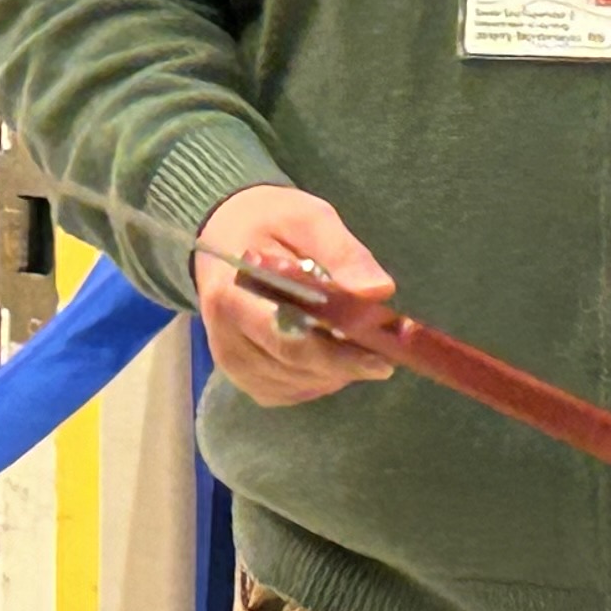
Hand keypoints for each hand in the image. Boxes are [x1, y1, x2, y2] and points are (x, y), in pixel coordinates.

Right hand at [194, 187, 397, 407]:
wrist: (225, 234)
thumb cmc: (270, 223)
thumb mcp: (309, 219)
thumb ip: (343, 254)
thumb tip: (379, 291)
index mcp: (233, 297)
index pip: (290, 341)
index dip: (339, 355)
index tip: (382, 358)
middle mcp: (225, 338)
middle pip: (296, 368)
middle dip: (345, 365)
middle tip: (384, 356)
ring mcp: (232, 362)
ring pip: (296, 385)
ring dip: (334, 373)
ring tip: (360, 347)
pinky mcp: (242, 375)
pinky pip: (288, 391)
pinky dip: (318, 379)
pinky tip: (333, 356)